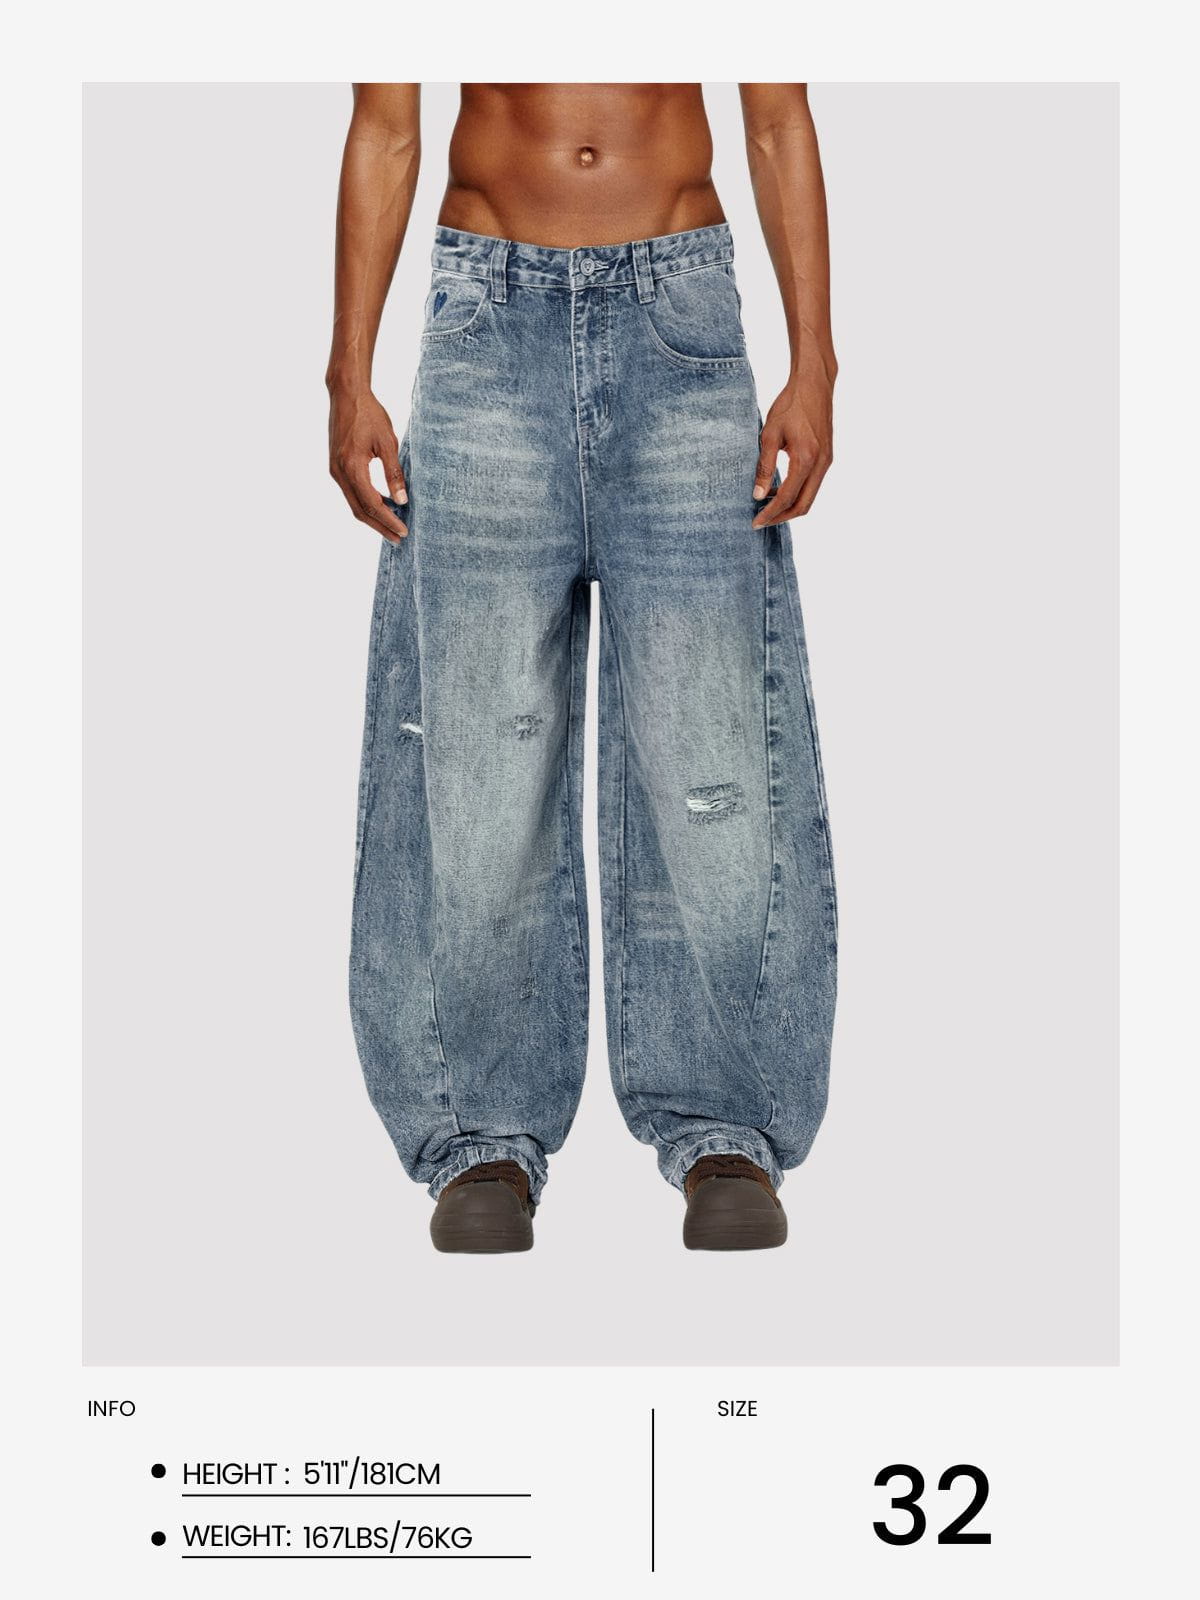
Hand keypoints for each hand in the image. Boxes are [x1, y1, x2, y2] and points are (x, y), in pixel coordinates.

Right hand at [328, 387, 408, 542]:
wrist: (346, 395)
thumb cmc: (369, 414)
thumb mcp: (388, 442)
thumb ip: (394, 473)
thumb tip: (402, 500)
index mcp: (352, 467)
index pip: (372, 504)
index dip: (388, 520)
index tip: (403, 531)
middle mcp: (339, 473)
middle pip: (360, 511)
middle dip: (380, 526)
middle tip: (398, 538)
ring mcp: (335, 471)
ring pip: (354, 504)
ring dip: (372, 518)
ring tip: (392, 527)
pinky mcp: (336, 467)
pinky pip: (351, 493)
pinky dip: (366, 503)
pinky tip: (381, 505)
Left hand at [751, 354, 836, 526]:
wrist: (814, 385)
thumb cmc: (790, 405)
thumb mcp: (769, 434)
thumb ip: (764, 466)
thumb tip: (757, 494)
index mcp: (805, 459)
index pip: (786, 498)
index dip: (770, 513)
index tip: (755, 522)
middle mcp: (821, 464)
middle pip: (803, 505)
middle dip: (782, 517)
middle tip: (761, 521)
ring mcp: (827, 462)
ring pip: (810, 497)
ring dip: (789, 506)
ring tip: (766, 506)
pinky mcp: (827, 458)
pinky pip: (813, 485)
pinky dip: (797, 493)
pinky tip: (778, 488)